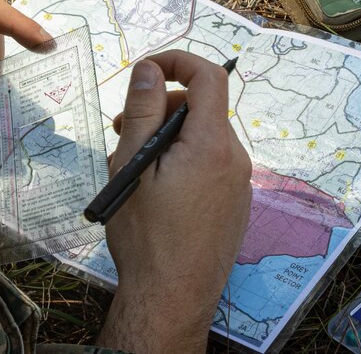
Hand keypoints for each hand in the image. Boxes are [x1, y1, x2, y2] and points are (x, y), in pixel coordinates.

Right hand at [96, 51, 251, 353]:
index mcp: (212, 145)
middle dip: (161, 108)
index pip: (209, 76)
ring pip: (202, 138)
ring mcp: (239, 184)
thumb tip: (149, 68)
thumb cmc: (146, 236)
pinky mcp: (235, 204)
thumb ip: (142, 111)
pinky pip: (209, 164)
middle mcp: (235, 159)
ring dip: (167, 138)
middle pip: (202, 109)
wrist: (172, 300)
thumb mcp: (132, 166)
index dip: (178, 61)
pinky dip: (182, 161)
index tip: (147, 69)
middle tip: (121, 128)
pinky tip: (154, 189)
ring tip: (131, 166)